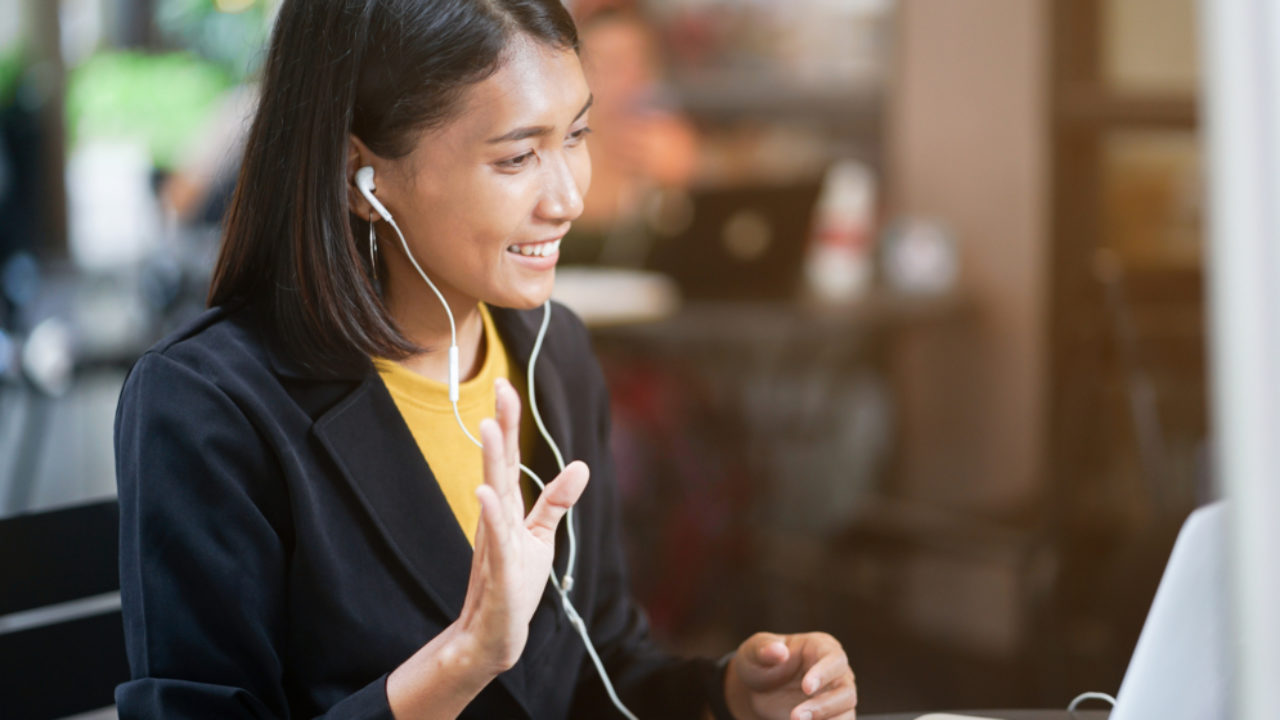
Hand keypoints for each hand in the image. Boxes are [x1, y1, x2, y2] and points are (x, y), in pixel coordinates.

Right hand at [456, 377, 588, 673]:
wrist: (495, 633)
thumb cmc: (515, 583)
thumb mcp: (541, 536)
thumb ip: (557, 501)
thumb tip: (582, 466)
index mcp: (507, 507)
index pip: (508, 459)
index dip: (508, 423)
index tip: (505, 386)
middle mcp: (496, 517)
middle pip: (498, 465)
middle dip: (500, 427)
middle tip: (498, 389)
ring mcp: (495, 540)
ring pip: (493, 493)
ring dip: (491, 461)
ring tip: (488, 428)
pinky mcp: (498, 568)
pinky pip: (495, 537)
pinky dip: (491, 515)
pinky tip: (483, 493)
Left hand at [724, 632, 856, 719]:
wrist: (757, 691)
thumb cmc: (759, 664)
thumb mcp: (753, 652)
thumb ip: (764, 649)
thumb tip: (779, 651)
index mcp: (820, 647)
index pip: (834, 658)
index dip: (824, 673)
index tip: (806, 688)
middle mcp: (836, 672)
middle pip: (845, 689)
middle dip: (823, 705)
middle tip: (795, 716)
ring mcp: (837, 696)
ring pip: (846, 711)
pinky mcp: (833, 716)